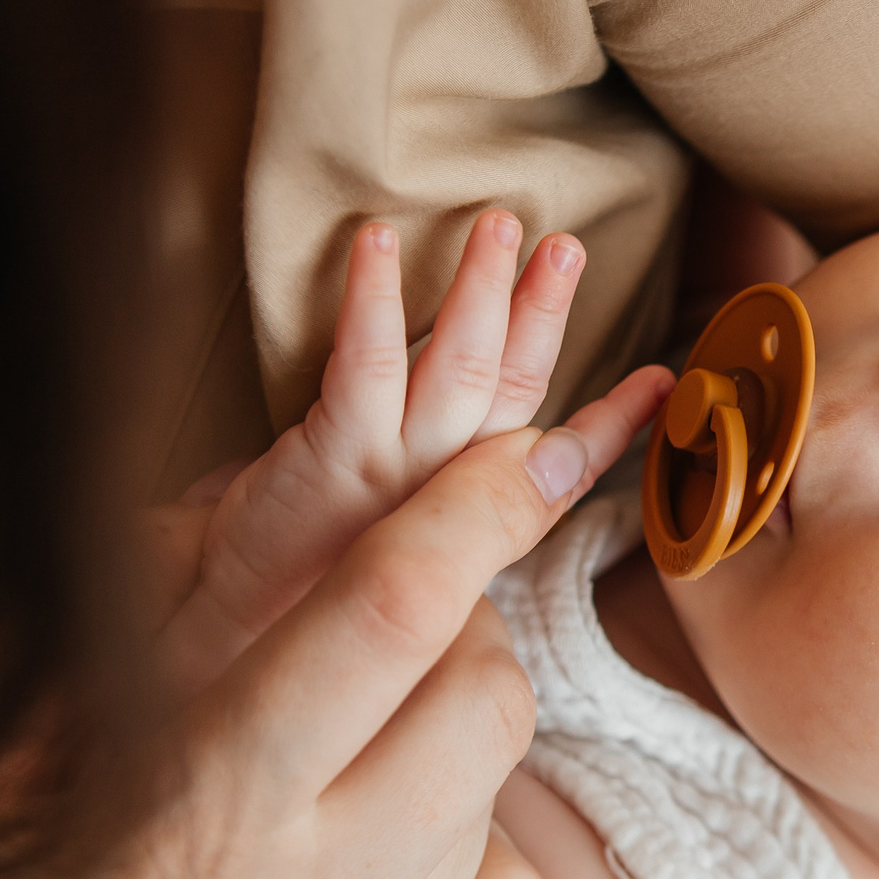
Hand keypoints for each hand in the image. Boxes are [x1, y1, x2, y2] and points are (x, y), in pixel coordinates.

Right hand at [0, 222, 671, 878]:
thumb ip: (134, 640)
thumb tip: (270, 499)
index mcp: (180, 818)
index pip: (389, 613)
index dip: (474, 508)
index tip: (514, 456)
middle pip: (486, 694)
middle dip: (461, 624)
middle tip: (384, 622)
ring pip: (493, 801)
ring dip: (441, 743)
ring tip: (337, 755)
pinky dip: (458, 857)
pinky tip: (369, 860)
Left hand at [161, 210, 669, 691]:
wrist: (215, 655)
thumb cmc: (257, 610)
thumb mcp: (317, 559)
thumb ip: (315, 512)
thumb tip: (252, 479)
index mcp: (453, 516)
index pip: (552, 468)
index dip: (609, 426)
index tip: (664, 385)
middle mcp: (441, 494)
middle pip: (511, 391)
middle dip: (544, 316)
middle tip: (569, 247)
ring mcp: (394, 476)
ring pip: (460, 369)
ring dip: (485, 289)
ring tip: (505, 223)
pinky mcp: (337, 460)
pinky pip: (366, 365)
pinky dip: (374, 298)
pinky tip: (377, 241)